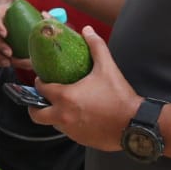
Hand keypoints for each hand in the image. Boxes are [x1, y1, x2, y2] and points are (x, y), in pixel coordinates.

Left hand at [30, 27, 135, 151]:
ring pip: (53, 123)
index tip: (44, 78)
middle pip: (37, 115)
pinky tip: (80, 115)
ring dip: (54, 115)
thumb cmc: (119, 95)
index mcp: (65, 97)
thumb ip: (96, 46)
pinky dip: (69, 124)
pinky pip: (68, 131)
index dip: (40, 82)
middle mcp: (63, 116)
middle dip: (35, 106)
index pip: (41, 89)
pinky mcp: (80, 140)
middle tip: (42, 98)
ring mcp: (71, 131)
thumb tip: (87, 30)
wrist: (135, 124)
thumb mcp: (107, 67)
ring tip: (63, 105)